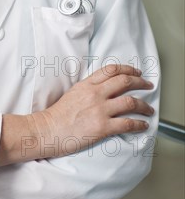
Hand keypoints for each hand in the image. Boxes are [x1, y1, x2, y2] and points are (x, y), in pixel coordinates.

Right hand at [30, 64, 154, 156]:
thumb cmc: (58, 114)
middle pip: (124, 82)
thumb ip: (89, 87)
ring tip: (149, 109)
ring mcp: (99, 110)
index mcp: (87, 84)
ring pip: (130, 102)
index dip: (128, 69)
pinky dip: (139, 124)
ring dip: (144, 105)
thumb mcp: (73, 92)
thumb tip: (104, 87)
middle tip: (148, 85)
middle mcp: (95, 94)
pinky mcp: (102, 127)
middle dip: (140, 82)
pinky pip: (127, 123)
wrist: (48, 129)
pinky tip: (143, 125)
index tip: (137, 72)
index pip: (112, 70)